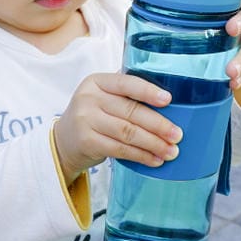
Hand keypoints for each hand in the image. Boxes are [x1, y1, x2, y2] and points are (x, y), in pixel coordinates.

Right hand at [53, 73, 182, 180]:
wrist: (63, 140)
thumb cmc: (94, 115)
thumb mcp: (103, 97)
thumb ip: (127, 94)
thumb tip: (168, 103)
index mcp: (97, 81)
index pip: (126, 83)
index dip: (148, 91)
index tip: (168, 100)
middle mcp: (89, 98)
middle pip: (130, 111)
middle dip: (158, 125)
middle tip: (177, 135)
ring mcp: (85, 120)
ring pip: (127, 132)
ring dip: (153, 143)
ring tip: (171, 151)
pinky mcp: (87, 142)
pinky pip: (120, 149)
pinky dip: (140, 155)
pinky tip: (154, 159)